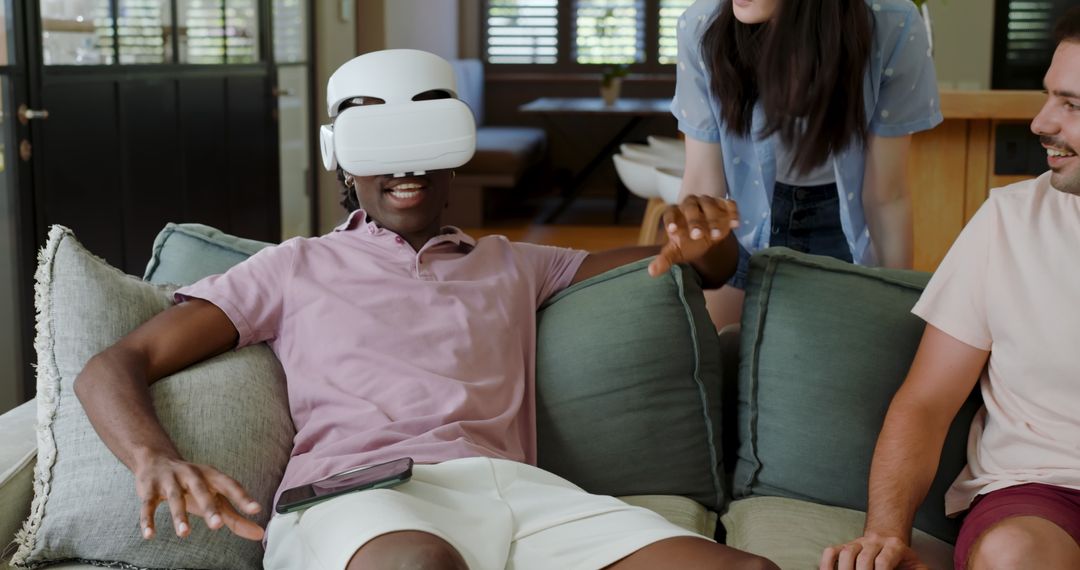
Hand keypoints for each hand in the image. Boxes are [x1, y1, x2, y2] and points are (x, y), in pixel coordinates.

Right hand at [134, 455, 264, 540]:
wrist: (155, 460)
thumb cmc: (192, 485)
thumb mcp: (214, 496)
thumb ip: (236, 517)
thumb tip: (259, 534)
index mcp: (211, 476)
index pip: (230, 485)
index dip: (243, 497)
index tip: (256, 510)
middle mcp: (191, 474)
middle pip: (201, 489)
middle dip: (209, 507)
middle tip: (217, 525)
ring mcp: (169, 480)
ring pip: (175, 497)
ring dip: (179, 515)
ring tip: (184, 534)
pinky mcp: (149, 489)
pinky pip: (147, 505)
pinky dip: (147, 520)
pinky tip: (149, 535)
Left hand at [648, 195, 739, 276]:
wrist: (707, 236)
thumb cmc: (688, 242)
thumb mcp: (677, 252)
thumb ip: (665, 260)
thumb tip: (651, 272)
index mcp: (675, 213)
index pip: (670, 212)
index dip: (670, 220)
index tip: (672, 231)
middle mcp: (690, 204)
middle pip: (690, 206)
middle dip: (694, 220)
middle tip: (697, 235)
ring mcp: (708, 203)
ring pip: (709, 204)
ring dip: (713, 220)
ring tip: (717, 237)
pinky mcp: (724, 205)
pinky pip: (729, 204)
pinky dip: (732, 212)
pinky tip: (735, 225)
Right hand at [820, 533, 928, 569]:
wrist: (888, 536)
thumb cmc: (902, 558)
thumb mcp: (916, 564)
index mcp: (894, 546)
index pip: (883, 562)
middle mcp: (873, 542)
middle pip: (864, 559)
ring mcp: (857, 543)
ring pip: (847, 553)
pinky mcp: (845, 546)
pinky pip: (832, 551)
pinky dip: (827, 563)